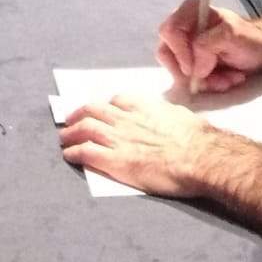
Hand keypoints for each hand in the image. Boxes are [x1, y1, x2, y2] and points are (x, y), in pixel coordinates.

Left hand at [59, 92, 214, 199]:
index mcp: (142, 106)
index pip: (117, 100)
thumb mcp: (180, 115)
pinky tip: (69, 154)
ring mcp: (118, 138)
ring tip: (64, 137)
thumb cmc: (196, 138)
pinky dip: (74, 151)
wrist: (198, 157)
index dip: (105, 105)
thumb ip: (167, 114)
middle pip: (92, 110)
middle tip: (70, 120)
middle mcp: (125, 118)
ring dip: (70, 132)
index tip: (101, 110)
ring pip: (84, 128)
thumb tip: (170, 118)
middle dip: (78, 114)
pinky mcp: (115, 161)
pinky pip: (86, 152)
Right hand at [156, 0, 261, 94]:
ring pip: (178, 71)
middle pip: (167, 53)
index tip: (194, 70)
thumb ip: (209, 45)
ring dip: (204, 81)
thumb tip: (194, 68)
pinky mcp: (192, 64)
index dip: (179, 53)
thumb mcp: (232, 35)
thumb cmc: (250, 38)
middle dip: (192, 73)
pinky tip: (226, 80)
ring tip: (228, 80)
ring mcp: (186, 47)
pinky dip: (208, 85)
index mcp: (190, 12)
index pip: (169, 32)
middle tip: (215, 79)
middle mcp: (183, 28)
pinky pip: (188, 80)